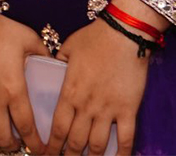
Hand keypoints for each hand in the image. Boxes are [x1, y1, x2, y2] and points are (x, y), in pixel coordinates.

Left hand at [47, 15, 154, 155]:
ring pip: (97, 144)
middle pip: (76, 141)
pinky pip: (126, 138)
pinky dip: (122, 153)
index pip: (57, 127)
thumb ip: (59, 62)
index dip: (52, 145)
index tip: (46, 154)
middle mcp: (87, 105)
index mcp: (70, 92)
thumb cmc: (95, 37)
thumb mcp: (68, 47)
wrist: (124, 32)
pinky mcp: (128, 108)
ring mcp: (108, 109)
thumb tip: (53, 67)